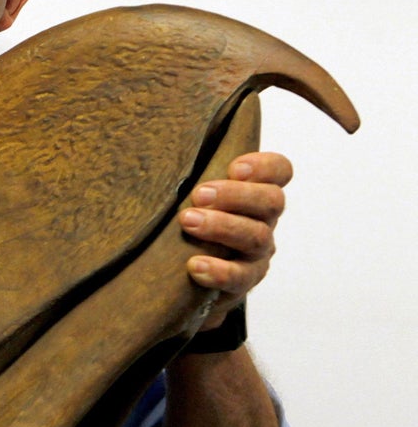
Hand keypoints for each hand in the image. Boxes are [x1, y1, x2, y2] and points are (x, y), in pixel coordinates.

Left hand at [179, 152, 292, 328]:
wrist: (186, 283)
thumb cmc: (187, 226)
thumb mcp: (191, 197)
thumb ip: (188, 174)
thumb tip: (147, 143)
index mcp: (255, 193)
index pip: (278, 171)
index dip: (264, 166)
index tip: (235, 167)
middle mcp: (263, 221)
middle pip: (271, 201)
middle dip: (235, 195)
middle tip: (199, 195)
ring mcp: (256, 254)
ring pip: (256, 236)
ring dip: (222, 226)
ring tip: (188, 221)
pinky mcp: (242, 283)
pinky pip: (239, 277)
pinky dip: (218, 270)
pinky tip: (194, 265)